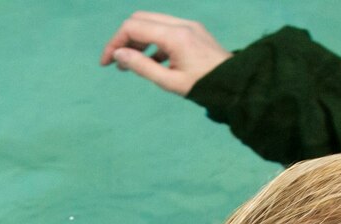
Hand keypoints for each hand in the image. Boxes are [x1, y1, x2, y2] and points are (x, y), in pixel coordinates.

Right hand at [100, 12, 231, 95]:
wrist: (234, 82)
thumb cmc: (202, 86)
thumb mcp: (168, 82)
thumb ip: (141, 66)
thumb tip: (117, 55)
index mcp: (173, 36)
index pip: (133, 28)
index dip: (114, 43)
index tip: (106, 63)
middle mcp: (180, 24)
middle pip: (140, 19)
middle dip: (123, 38)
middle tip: (116, 62)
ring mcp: (187, 25)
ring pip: (151, 22)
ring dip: (136, 39)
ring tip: (130, 64)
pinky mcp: (192, 30)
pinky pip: (164, 28)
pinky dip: (151, 41)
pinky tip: (152, 62)